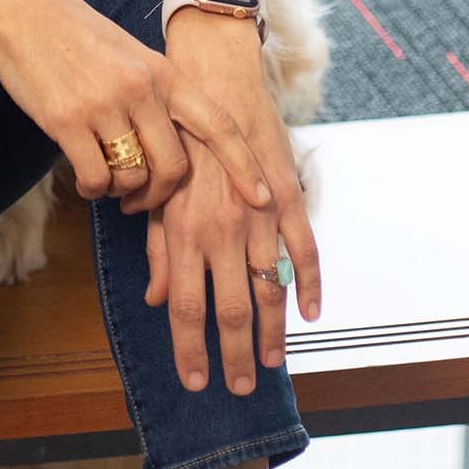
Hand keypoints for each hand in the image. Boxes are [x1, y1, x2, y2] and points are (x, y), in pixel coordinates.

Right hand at [0, 0, 275, 215]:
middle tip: (138, 200)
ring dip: (120, 192)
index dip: (244, 165)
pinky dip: (92, 188)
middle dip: (159, 196)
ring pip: (133, 178)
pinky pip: (95, 178)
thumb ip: (153, 91)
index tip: (263, 199)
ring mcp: (104, 104)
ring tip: (105, 183)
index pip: (218, 125)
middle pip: (175, 167)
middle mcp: (141, 88)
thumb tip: (170, 142)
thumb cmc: (72, 33)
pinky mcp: (67, 120)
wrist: (18, 9)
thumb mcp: (128, 54)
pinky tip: (83, 178)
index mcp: (162, 72)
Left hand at [124, 13, 320, 393]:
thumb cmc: (176, 139)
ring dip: (273, 332)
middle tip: (240, 388)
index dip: (190, 349)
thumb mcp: (157, 193)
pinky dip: (311, 285)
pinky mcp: (287, 196)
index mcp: (183, 229)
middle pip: (230, 309)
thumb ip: (159, 249)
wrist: (213, 81)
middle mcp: (221, 229)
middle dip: (235, 355)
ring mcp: (257, 215)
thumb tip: (158, 299)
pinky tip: (311, 315)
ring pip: (270, 288)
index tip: (196, 384)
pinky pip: (305, 250)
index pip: (186, 306)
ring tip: (272, 364)